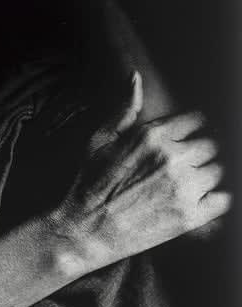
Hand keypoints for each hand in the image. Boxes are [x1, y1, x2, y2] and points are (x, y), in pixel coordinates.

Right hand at [51, 72, 231, 271]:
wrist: (83, 230)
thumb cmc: (87, 182)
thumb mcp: (98, 139)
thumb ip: (124, 108)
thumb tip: (135, 76)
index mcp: (151, 136)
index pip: (196, 120)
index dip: (193, 128)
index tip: (189, 137)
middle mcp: (172, 158)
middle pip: (211, 145)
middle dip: (201, 151)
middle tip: (188, 163)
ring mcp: (183, 188)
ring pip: (218, 171)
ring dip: (208, 174)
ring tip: (191, 182)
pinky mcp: (190, 218)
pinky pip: (224, 200)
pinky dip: (217, 198)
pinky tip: (202, 199)